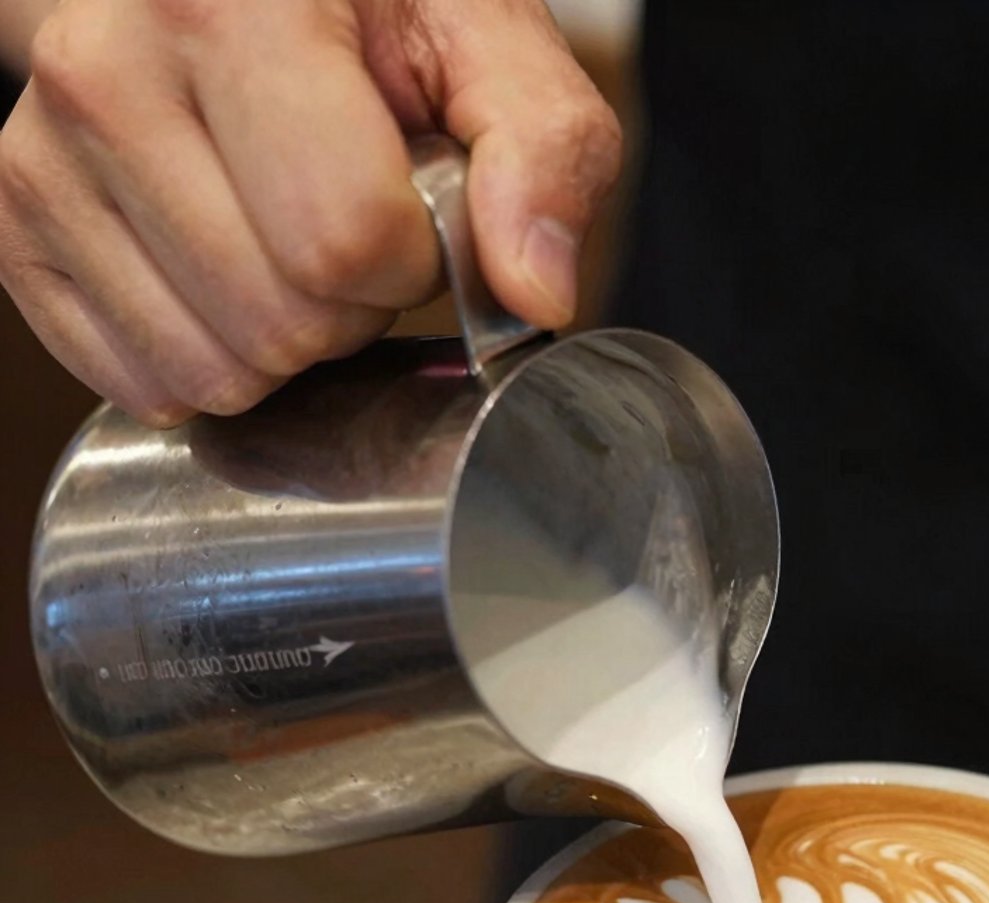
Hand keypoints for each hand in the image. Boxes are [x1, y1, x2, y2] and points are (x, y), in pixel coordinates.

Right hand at [0, 0, 619, 424]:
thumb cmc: (368, 13)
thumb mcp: (488, 43)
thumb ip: (542, 152)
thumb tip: (535, 293)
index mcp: (233, 6)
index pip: (345, 243)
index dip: (409, 262)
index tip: (407, 211)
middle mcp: (105, 70)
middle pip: (281, 324)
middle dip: (346, 309)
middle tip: (344, 227)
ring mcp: (42, 153)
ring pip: (212, 372)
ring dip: (279, 342)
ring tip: (280, 241)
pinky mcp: (15, 227)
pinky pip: (140, 384)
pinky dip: (208, 359)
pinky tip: (224, 272)